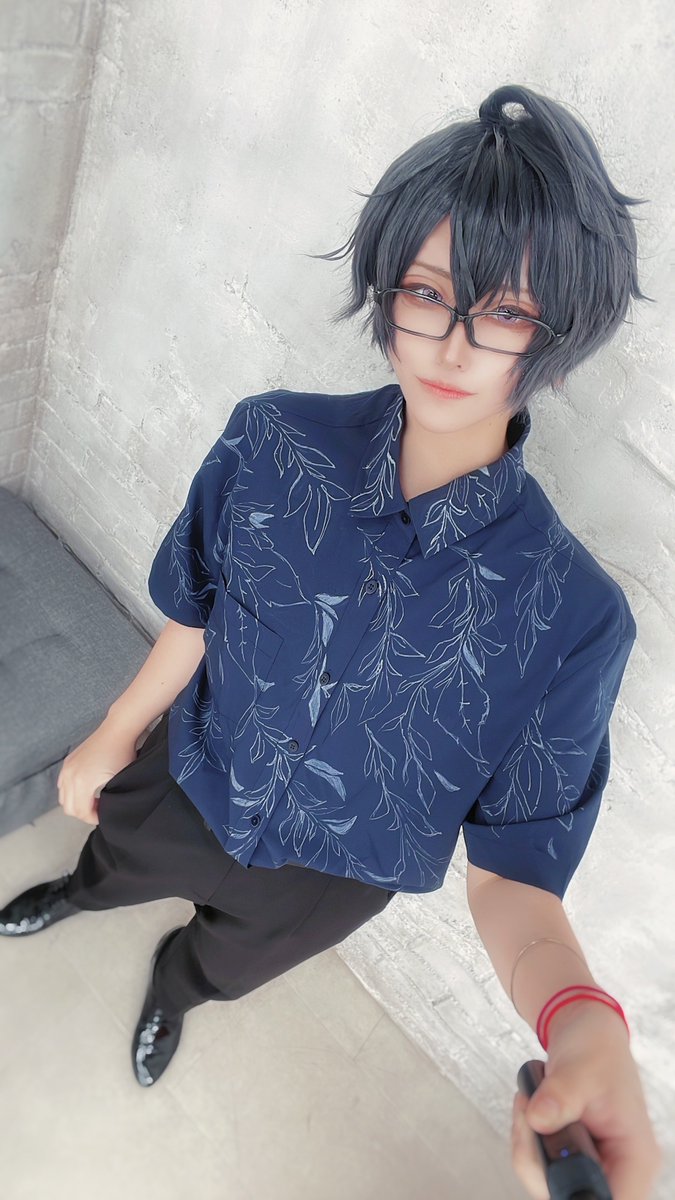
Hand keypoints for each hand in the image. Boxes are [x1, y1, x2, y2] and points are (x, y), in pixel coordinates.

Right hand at [56, 720, 140, 825]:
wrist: (117, 730)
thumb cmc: (122, 752)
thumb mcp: (118, 780)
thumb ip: (108, 799)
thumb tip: (104, 810)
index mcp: (82, 782)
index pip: (82, 812)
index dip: (94, 818)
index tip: (104, 815)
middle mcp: (70, 775)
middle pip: (69, 808)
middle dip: (84, 813)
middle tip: (99, 810)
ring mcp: (67, 768)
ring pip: (64, 798)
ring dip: (76, 803)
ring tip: (94, 800)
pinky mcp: (68, 762)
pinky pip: (62, 785)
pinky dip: (71, 792)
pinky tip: (86, 789)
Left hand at [510, 1003, 662, 1199]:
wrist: (587, 1034)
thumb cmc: (596, 1049)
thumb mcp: (578, 1069)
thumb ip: (560, 1096)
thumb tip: (538, 1120)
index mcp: (635, 1156)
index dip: (577, 1194)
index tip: (551, 1164)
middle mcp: (618, 1169)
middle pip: (570, 1196)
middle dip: (536, 1161)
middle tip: (528, 1115)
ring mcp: (595, 1166)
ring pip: (549, 1184)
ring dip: (526, 1147)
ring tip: (529, 1103)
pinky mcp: (574, 1159)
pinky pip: (542, 1167)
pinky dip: (527, 1141)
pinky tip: (530, 1110)